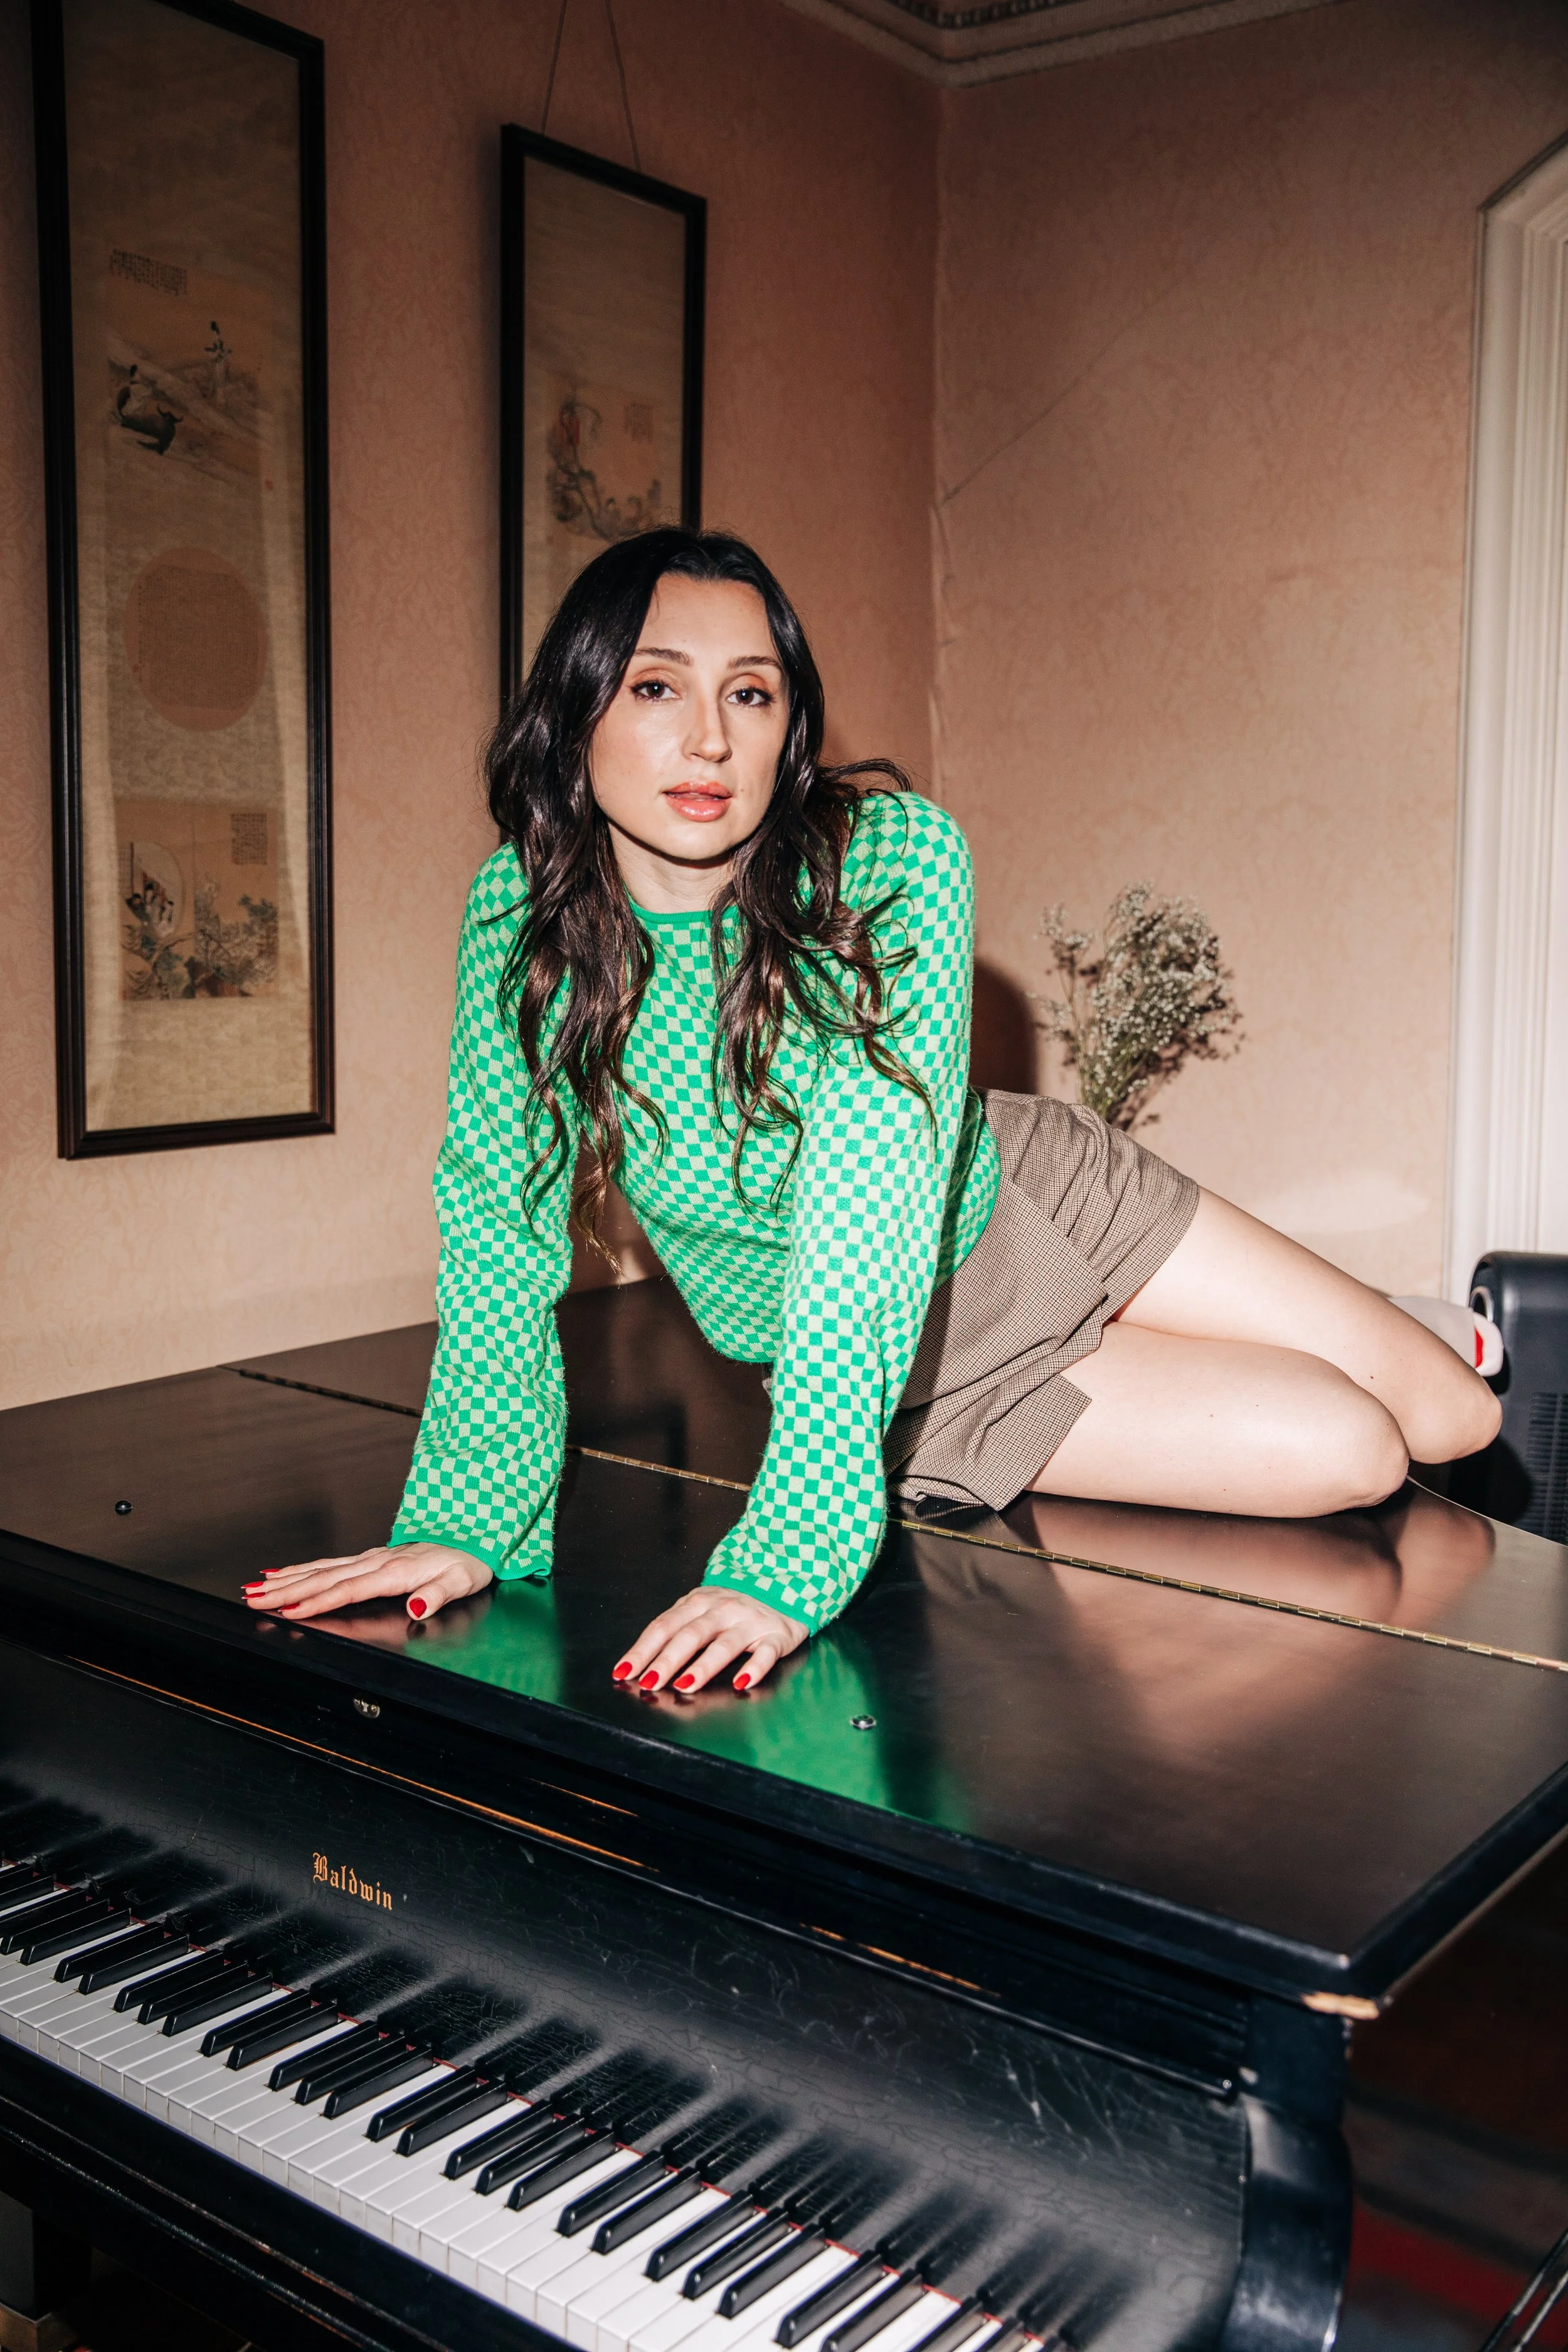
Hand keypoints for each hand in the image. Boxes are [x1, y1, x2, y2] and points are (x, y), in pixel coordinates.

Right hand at [241, 1542, 492, 1624]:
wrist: (476, 1536)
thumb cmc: (469, 1561)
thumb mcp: (461, 1581)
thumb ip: (436, 1595)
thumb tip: (416, 1606)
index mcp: (396, 1571)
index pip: (349, 1589)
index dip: (318, 1601)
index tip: (290, 1610)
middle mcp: (378, 1561)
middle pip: (324, 1578)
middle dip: (286, 1590)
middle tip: (253, 1599)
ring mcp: (372, 1557)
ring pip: (321, 1569)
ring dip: (287, 1579)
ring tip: (256, 1588)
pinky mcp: (371, 1557)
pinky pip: (330, 1563)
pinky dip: (303, 1568)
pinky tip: (283, 1572)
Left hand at [613, 1587, 806, 1695]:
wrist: (785, 1586)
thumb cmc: (733, 1607)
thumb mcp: (701, 1609)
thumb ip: (676, 1630)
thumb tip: (640, 1663)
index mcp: (698, 1602)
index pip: (664, 1627)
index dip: (643, 1650)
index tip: (624, 1672)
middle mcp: (722, 1609)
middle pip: (690, 1635)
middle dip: (667, 1660)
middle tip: (649, 1683)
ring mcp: (750, 1622)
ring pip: (725, 1644)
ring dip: (704, 1665)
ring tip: (685, 1685)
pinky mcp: (776, 1636)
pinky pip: (766, 1653)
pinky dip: (755, 1668)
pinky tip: (742, 1683)